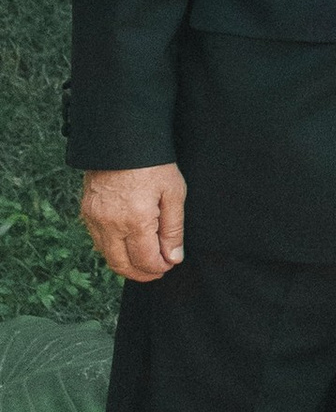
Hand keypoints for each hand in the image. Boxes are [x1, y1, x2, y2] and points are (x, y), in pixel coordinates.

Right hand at [81, 164, 185, 281]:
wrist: (122, 138)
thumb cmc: (153, 163)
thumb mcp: (174, 193)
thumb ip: (173, 229)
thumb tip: (173, 258)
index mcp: (135, 220)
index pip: (145, 260)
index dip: (159, 268)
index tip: (169, 265)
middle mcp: (110, 224)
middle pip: (122, 265)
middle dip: (141, 273)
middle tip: (157, 271)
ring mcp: (94, 219)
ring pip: (107, 256)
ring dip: (125, 264)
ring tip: (144, 261)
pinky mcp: (86, 211)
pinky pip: (97, 240)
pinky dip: (112, 249)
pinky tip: (127, 245)